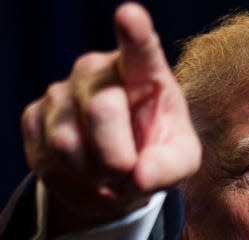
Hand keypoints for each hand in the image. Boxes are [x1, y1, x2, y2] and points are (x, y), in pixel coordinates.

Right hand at [20, 3, 200, 235]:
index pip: (139, 50)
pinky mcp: (34, 117)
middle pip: (101, 111)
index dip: (134, 33)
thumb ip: (170, 167)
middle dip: (118, 156)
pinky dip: (73, 180)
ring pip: (68, 143)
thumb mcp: (180, 162)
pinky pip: (48, 159)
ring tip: (111, 174)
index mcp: (142, 73)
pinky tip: (87, 173)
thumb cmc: (157, 156)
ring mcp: (60, 92)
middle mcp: (97, 72)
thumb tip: (141, 176)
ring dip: (95, 174)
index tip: (131, 15)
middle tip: (131, 172)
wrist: (118, 174)